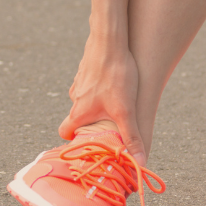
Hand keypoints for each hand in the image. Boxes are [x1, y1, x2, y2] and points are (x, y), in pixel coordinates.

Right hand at [58, 35, 145, 163]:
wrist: (109, 41)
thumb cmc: (115, 76)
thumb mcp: (126, 111)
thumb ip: (131, 138)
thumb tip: (139, 163)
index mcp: (79, 111)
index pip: (65, 132)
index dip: (74, 140)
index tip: (88, 142)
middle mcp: (75, 97)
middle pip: (77, 116)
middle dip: (91, 122)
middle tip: (108, 125)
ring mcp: (79, 81)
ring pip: (84, 98)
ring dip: (96, 104)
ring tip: (116, 102)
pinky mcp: (86, 68)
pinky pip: (90, 83)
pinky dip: (99, 86)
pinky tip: (115, 83)